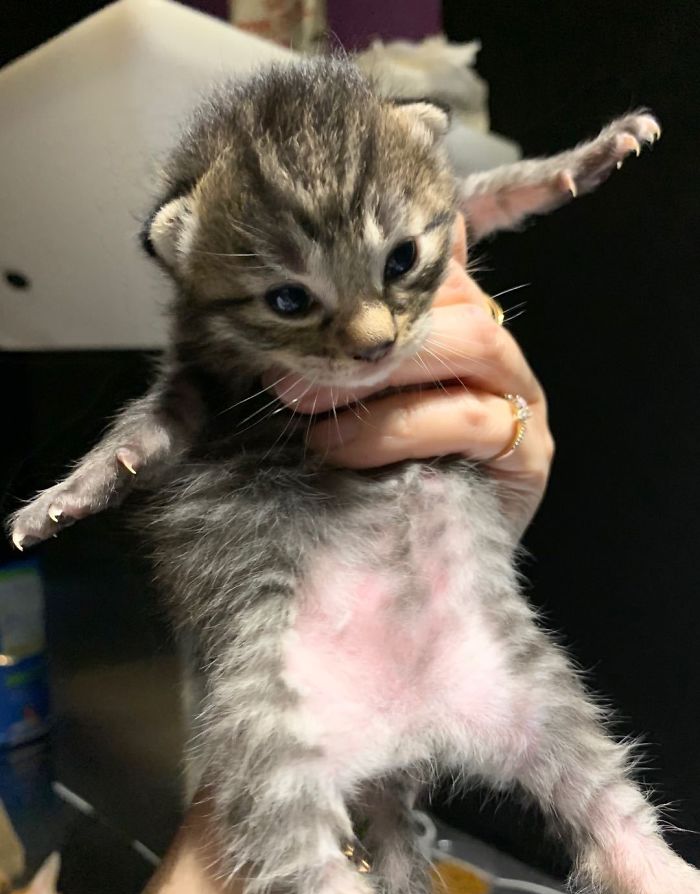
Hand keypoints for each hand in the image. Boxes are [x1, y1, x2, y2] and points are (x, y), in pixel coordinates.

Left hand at [270, 218, 553, 534]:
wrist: (406, 571)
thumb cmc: (363, 478)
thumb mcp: (332, 404)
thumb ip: (325, 356)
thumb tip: (283, 301)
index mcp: (454, 326)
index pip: (441, 262)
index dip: (391, 261)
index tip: (322, 277)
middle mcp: (493, 353)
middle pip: (456, 297)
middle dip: (367, 329)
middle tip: (288, 373)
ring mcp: (519, 399)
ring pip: (474, 343)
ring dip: (382, 375)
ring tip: (309, 411)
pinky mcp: (529, 452)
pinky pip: (475, 417)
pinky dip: (401, 427)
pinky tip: (343, 448)